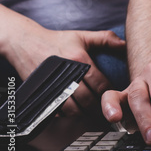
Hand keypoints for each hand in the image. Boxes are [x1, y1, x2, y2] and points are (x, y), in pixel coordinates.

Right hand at [6, 26, 123, 115]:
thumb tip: (125, 44)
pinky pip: (57, 111)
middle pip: (88, 99)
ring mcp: (53, 85)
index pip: (100, 84)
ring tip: (90, 111)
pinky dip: (66, 114)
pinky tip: (73, 110)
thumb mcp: (82, 36)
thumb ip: (105, 39)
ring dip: (83, 113)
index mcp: (80, 60)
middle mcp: (67, 74)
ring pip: (73, 109)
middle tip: (105, 108)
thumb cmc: (56, 40)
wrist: (25, 42)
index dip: (109, 93)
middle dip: (98, 106)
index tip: (114, 96)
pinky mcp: (42, 93)